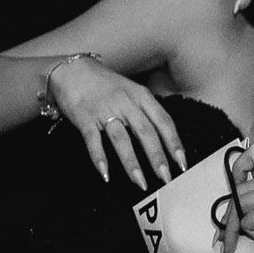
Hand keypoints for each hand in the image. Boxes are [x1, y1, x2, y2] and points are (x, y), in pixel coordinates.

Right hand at [44, 55, 187, 192]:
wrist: (71, 69)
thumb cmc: (104, 84)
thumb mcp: (130, 91)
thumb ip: (145, 111)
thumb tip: (162, 139)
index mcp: (140, 96)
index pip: (163, 121)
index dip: (174, 143)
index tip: (181, 163)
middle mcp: (125, 102)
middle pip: (146, 132)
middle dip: (157, 158)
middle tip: (165, 179)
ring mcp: (104, 110)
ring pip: (122, 139)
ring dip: (131, 163)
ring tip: (139, 182)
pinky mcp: (84, 117)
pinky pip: (93, 140)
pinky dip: (99, 158)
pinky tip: (105, 174)